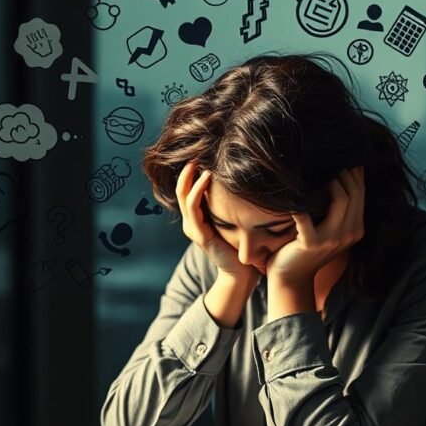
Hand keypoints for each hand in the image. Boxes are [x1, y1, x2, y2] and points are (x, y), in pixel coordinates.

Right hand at [175, 161, 259, 282]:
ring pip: (184, 196)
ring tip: (199, 161)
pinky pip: (194, 208)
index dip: (191, 172)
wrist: (242, 274)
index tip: (202, 153)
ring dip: (191, 177)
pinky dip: (198, 191)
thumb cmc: (241, 247)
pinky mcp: (200, 235)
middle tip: (197, 150)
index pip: (188, 189)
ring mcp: (193, 229)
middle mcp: (192, 223)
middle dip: (187, 170)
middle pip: (181, 189)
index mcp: (198, 219)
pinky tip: (206, 178)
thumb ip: (231, 204)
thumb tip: (244, 179)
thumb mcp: (234, 220)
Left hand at [266, 166, 364, 284]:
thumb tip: (340, 172)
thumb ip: (337, 207)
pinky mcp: (311, 242)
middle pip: (353, 193)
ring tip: (315, 172)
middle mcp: (350, 234)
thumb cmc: (305, 247)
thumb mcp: (328, 227)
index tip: (343, 154)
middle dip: (343, 172)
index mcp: (356, 229)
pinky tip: (291, 194)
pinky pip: (306, 215)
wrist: (290, 277)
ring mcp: (332, 239)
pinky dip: (298, 203)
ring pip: (341, 199)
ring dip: (329, 182)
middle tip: (327, 158)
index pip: (361, 193)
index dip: (354, 171)